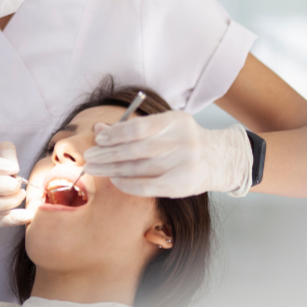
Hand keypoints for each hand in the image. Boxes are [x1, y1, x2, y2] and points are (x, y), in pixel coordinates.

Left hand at [83, 111, 252, 197]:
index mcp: (175, 121)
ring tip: (94, 169)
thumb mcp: (161, 128)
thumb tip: (99, 129)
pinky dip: (128, 184)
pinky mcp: (182, 184)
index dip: (115, 134)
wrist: (218, 159)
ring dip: (112, 170)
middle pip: (136, 149)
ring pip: (139, 168)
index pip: (139, 127)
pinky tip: (114, 181)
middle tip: (88, 158)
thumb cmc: (182, 141)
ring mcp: (184, 163)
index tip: (98, 139)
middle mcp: (182, 141)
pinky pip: (148, 185)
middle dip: (108, 154)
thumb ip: (131, 128)